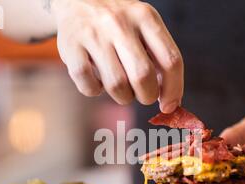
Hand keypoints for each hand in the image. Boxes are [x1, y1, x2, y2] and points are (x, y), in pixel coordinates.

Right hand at [52, 0, 182, 111]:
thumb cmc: (118, 21)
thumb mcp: (143, 25)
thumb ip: (159, 56)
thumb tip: (170, 100)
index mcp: (145, 18)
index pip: (170, 60)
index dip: (173, 90)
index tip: (169, 105)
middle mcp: (120, 24)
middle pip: (143, 76)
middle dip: (147, 96)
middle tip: (143, 95)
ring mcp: (94, 34)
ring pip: (117, 85)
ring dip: (123, 97)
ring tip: (120, 87)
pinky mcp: (71, 46)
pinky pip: (88, 85)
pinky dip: (95, 91)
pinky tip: (97, 81)